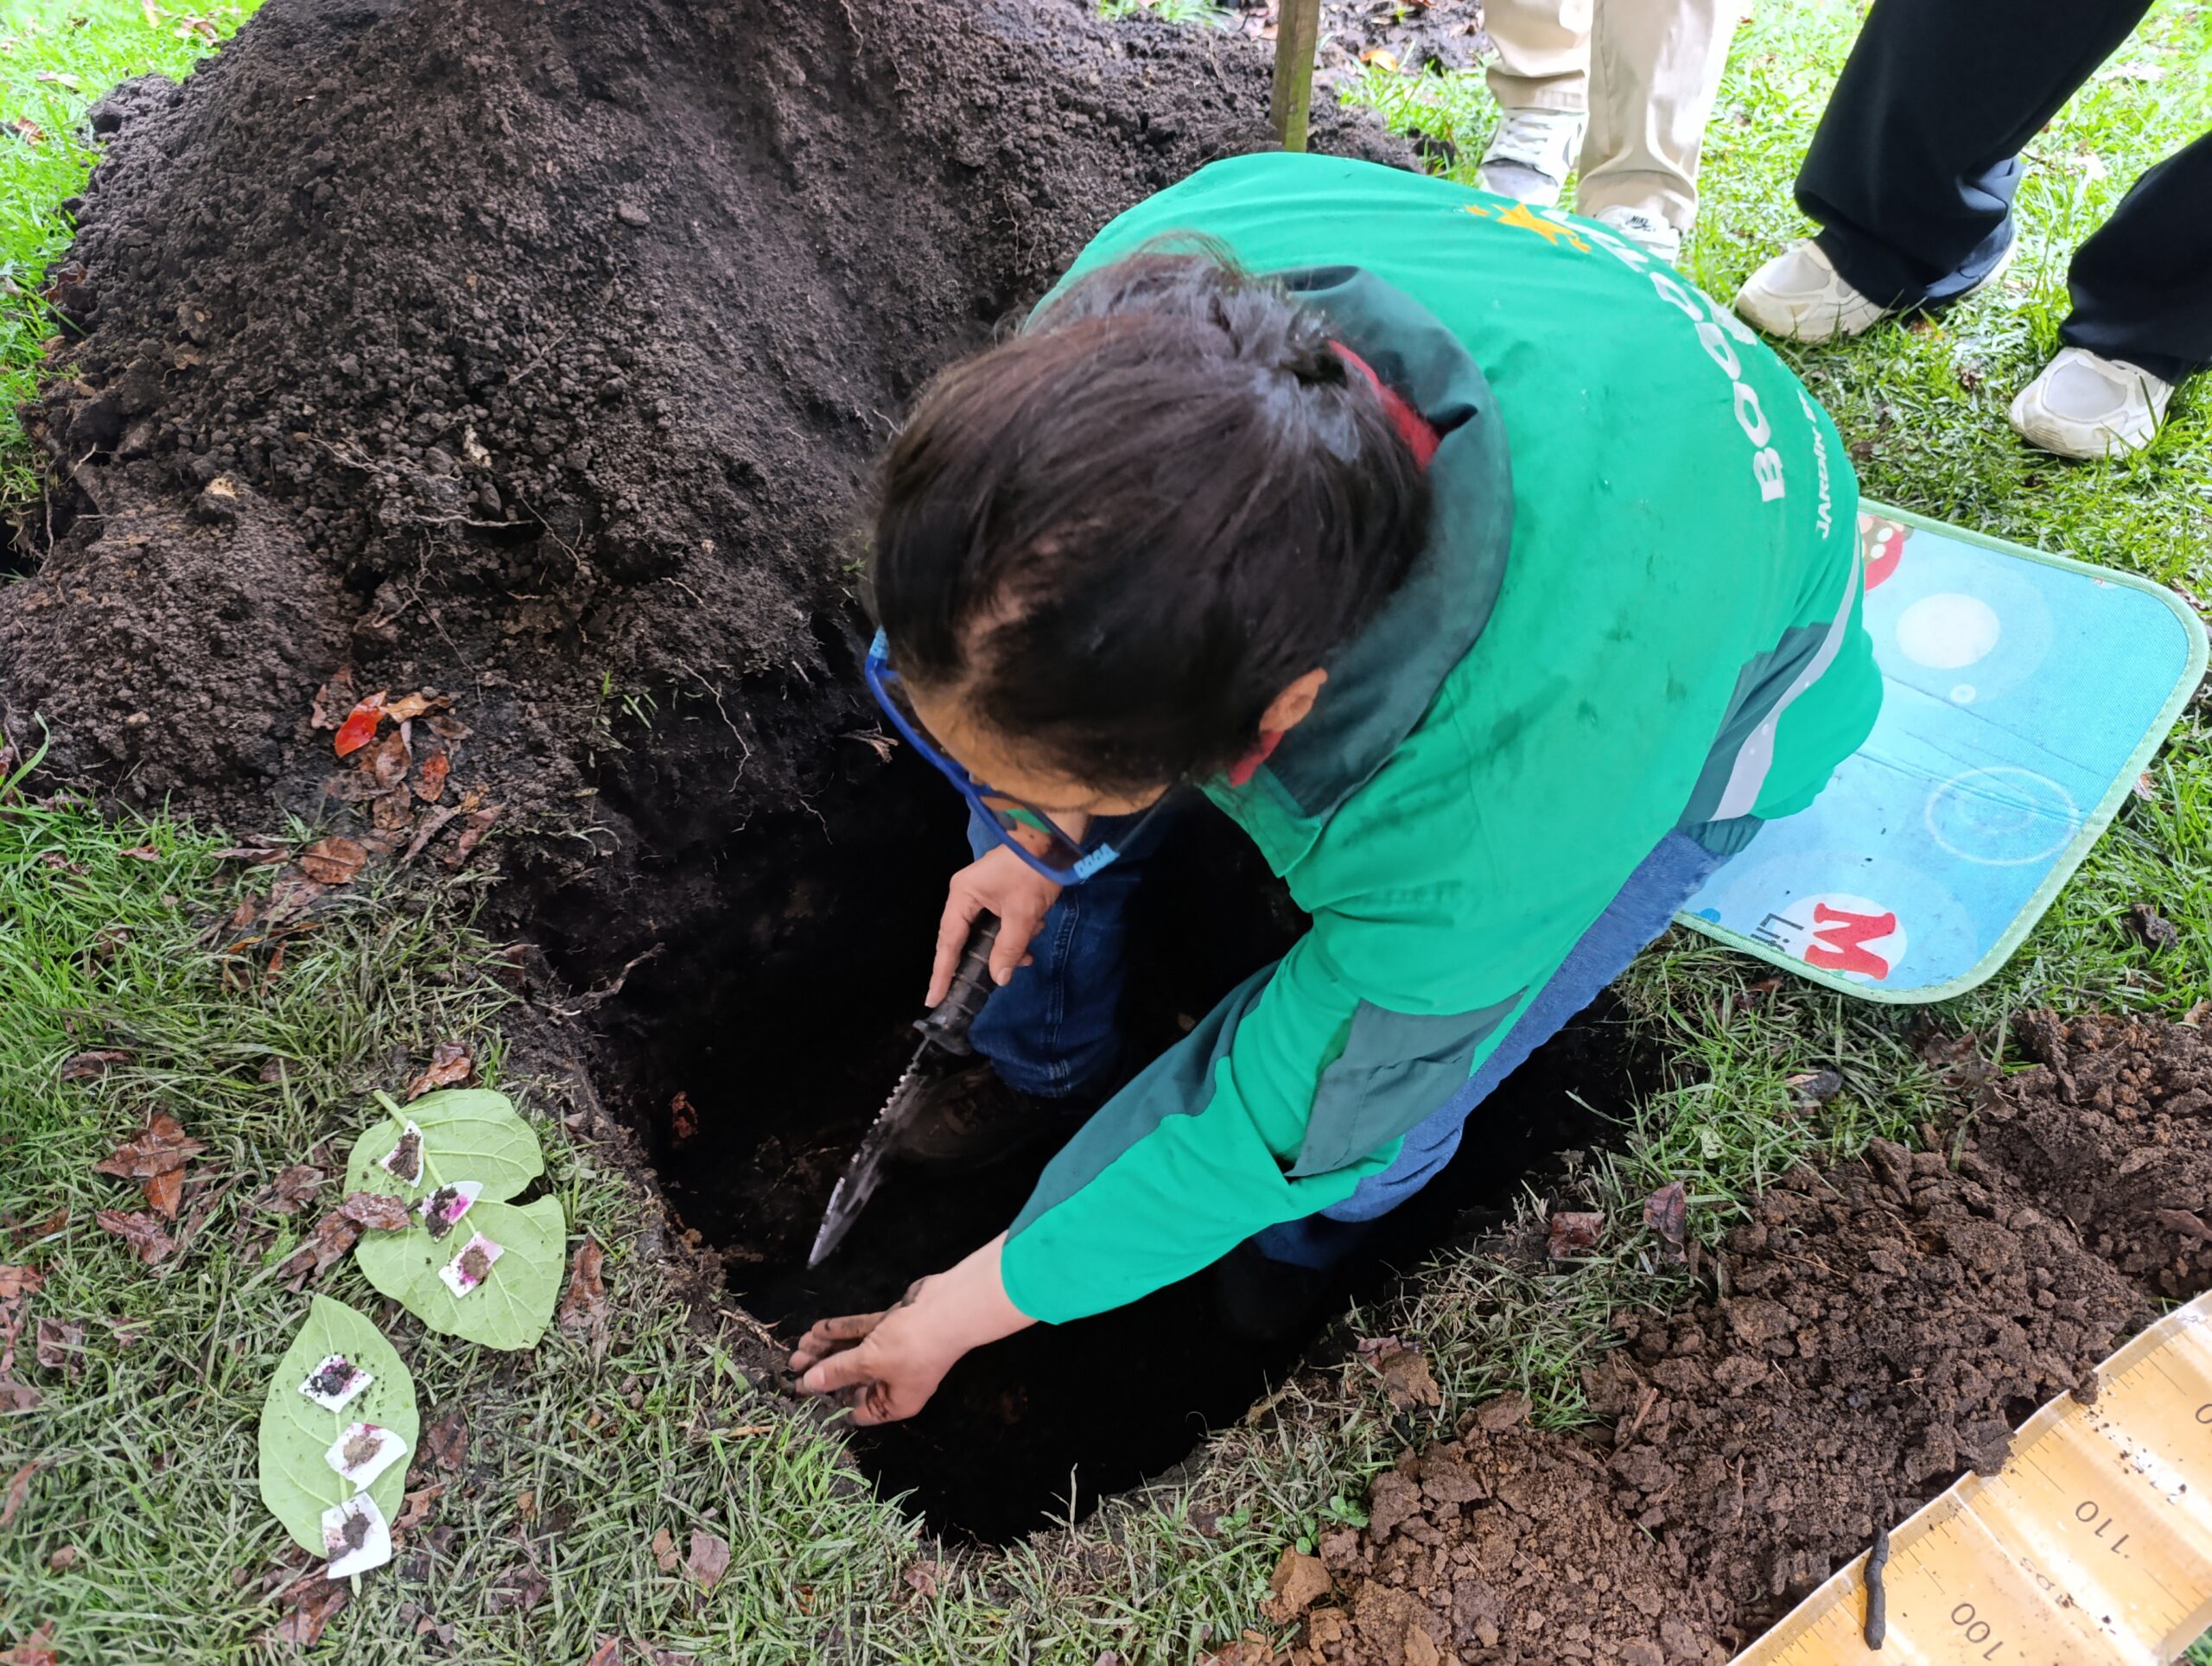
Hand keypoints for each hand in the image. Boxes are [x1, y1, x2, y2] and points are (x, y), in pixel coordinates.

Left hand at [788, 1294, 958, 1424]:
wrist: (948, 1308)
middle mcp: (893, 1380)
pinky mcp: (892, 1327)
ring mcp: (893, 1352)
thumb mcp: (870, 1362)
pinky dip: (841, 1331)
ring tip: (799, 1345)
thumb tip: (808, 1385)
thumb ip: (838, 1372)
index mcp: (893, 1401)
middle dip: (821, 1370)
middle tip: (792, 1366)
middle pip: (850, 1378)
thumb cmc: (911, 1347)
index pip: (854, 1410)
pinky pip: (861, 1332)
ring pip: (853, 1353)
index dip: (827, 1403)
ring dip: (827, 1349)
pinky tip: (817, 1329)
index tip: (802, 1395)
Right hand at [929, 842, 1065, 1004]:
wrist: (1056, 840)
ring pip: (986, 932)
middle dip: (982, 959)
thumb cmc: (1033, 873)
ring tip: (1028, 951)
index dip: (942, 973)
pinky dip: (1016, 931)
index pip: (948, 942)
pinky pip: (999, 922)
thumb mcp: (1023, 915)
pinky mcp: (998, 893)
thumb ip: (1009, 948)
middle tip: (980, 988)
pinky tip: (1035, 931)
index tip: (933, 998)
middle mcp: (965, 894)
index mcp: (962, 895)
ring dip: (1008, 944)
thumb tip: (998, 978)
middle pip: (965, 938)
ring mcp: (981, 892)